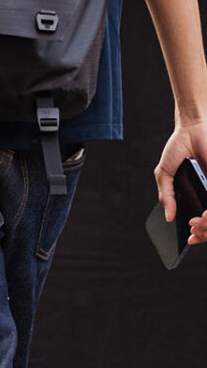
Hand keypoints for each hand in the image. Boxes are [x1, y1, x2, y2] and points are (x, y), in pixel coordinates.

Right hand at [154, 120, 206, 241]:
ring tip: (200, 220)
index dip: (198, 232)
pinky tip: (205, 211)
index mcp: (195, 195)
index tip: (190, 239)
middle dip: (204, 229)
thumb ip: (166, 196)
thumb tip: (169, 218)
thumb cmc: (178, 149)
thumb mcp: (164, 174)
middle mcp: (206, 193)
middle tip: (194, 229)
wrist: (191, 128)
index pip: (200, 219)